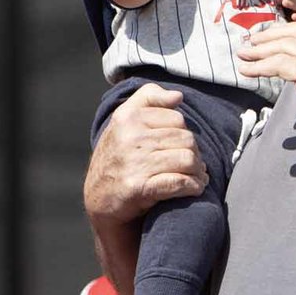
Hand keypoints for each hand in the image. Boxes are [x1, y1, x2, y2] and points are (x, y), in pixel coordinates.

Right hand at [84, 84, 207, 224]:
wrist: (97, 198)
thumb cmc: (117, 156)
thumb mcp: (124, 119)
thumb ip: (149, 98)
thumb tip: (178, 96)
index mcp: (127, 117)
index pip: (177, 119)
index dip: (185, 133)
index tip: (182, 146)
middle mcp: (130, 137)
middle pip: (186, 139)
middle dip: (195, 154)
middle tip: (193, 165)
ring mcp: (134, 163)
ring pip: (187, 160)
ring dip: (198, 172)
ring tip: (197, 177)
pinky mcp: (139, 187)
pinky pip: (179, 182)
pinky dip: (193, 186)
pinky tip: (194, 188)